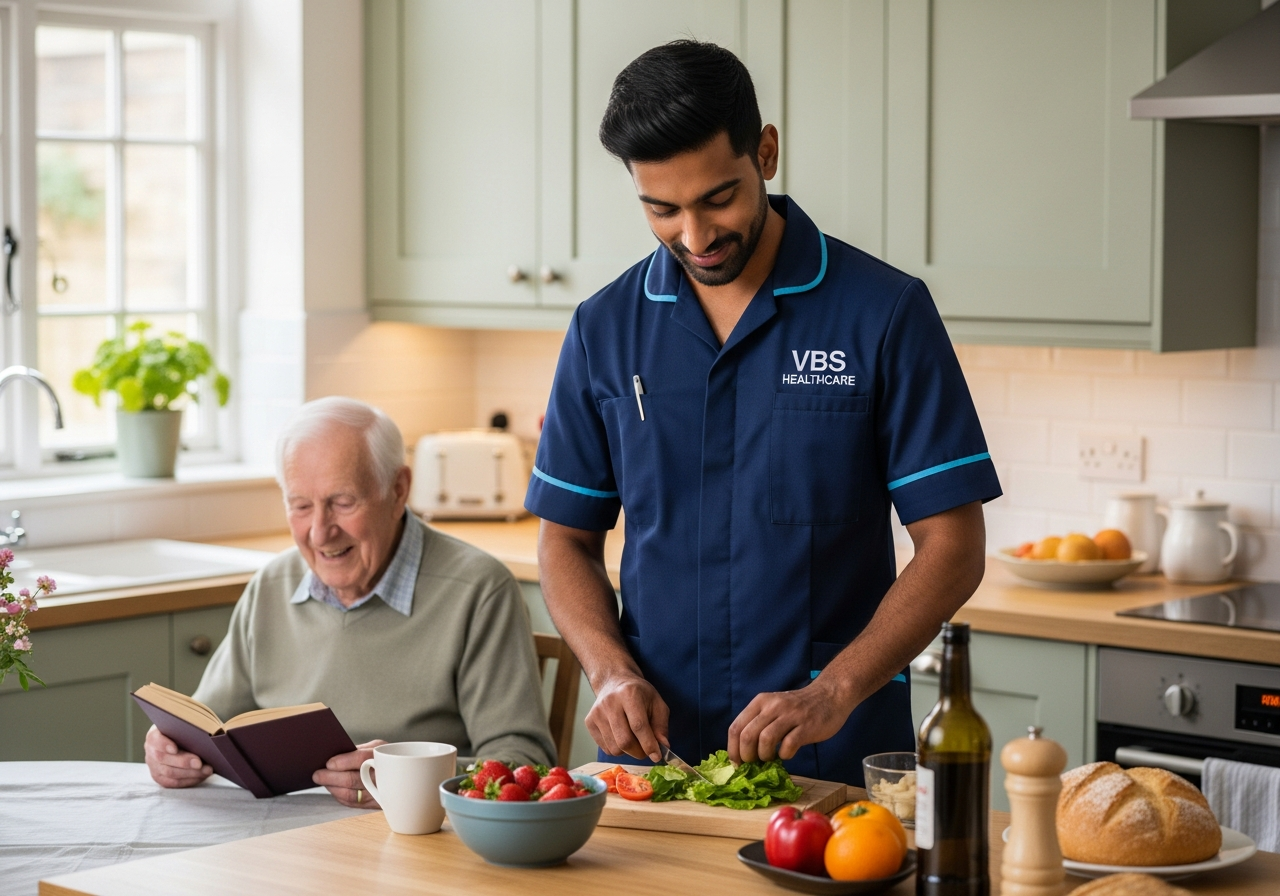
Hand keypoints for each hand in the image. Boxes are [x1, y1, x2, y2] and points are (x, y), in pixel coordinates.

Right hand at [145, 725, 212, 788]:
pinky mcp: (160, 778)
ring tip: (207, 770)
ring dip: (190, 773)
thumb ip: (188, 729)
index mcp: (154, 735)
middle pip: (163, 759)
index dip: (163, 744)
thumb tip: (203, 735)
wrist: (178, 741)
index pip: (154, 739)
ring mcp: (154, 766)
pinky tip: (202, 776)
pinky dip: (189, 780)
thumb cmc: (183, 731)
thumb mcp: (183, 727)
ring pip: (169, 773)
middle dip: (183, 762)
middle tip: (199, 763)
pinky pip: (173, 782)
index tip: (174, 748)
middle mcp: (151, 752)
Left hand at [313, 739, 386, 807]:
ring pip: (351, 794)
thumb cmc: (391, 757)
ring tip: (323, 781)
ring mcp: (380, 793)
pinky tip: (334, 790)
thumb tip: (335, 755)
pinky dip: (340, 797)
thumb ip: (360, 750)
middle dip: (331, 777)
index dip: (342, 762)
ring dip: (333, 788)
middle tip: (317, 774)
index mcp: (385, 758)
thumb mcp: (380, 747)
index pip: (361, 759)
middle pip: (353, 779)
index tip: (328, 762)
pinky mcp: (376, 804)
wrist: (412, 775)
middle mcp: (384, 777)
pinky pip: (354, 803)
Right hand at [585, 674, 669, 761]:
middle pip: (624, 741)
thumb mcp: (657, 703)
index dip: (648, 744)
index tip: (657, 756)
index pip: (638, 726)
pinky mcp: (589, 722)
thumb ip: (661, 725)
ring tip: (634, 740)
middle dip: (639, 752)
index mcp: (629, 694)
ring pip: (614, 748)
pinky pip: (605, 748)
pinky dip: (617, 749)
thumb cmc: (639, 694)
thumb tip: (663, 746)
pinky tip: (621, 736)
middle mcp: (610, 703)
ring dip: (628, 752)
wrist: (614, 682)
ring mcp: (597, 713)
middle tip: (646, 750)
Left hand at [728, 681, 851, 762]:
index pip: (736, 727)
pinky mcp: (807, 726)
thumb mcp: (773, 708)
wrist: (829, 695)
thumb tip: (742, 752)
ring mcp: (790, 715)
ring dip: (764, 756)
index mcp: (760, 702)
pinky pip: (788, 745)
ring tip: (770, 758)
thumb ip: (759, 724)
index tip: (737, 763)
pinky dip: (784, 755)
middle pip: (747, 735)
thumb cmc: (798, 707)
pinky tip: (787, 754)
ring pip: (765, 740)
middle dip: (747, 756)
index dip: (733, 749)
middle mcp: (773, 706)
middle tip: (754, 763)